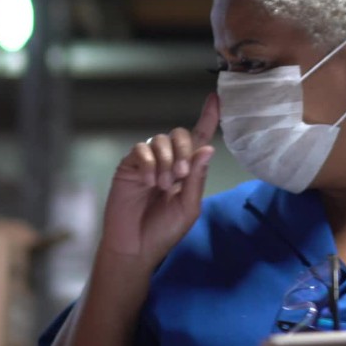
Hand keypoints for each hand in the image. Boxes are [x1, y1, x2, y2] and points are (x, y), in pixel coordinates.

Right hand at [96, 92, 219, 268]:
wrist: (135, 247)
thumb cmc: (164, 230)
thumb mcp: (188, 207)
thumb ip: (197, 178)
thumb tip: (208, 149)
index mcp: (187, 171)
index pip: (199, 139)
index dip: (208, 118)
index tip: (216, 99)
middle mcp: (168, 161)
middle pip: (180, 134)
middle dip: (183, 150)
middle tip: (180, 175)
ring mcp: (147, 162)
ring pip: (160, 140)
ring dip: (166, 160)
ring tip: (162, 185)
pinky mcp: (129, 166)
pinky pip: (141, 149)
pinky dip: (148, 162)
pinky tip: (148, 181)